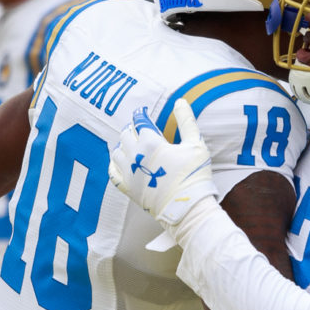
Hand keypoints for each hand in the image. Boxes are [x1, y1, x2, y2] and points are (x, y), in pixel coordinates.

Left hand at [109, 99, 217, 225]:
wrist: (187, 207)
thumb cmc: (194, 175)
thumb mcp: (196, 144)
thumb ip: (187, 121)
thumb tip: (180, 102)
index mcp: (151, 143)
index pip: (140, 121)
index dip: (140, 114)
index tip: (142, 112)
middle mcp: (135, 156)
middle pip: (126, 135)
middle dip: (132, 129)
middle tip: (138, 128)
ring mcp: (129, 174)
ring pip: (116, 153)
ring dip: (122, 145)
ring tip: (130, 143)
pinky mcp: (128, 190)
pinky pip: (112, 174)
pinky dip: (113, 165)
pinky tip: (117, 162)